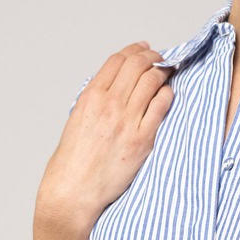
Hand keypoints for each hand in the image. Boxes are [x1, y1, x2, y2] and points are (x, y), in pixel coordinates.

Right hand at [36, 41, 175, 231]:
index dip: (134, 50)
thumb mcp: (77, 119)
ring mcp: (127, 121)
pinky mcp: (142, 140)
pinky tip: (167, 95)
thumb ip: (96, 100)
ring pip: (152, 81)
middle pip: (138, 65)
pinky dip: (167, 95)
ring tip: (166, 73)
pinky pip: (161, 107)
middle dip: (152, 56)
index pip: (117, 61)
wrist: (74, 191)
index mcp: (91, 97)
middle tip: (159, 58)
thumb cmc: (72, 161)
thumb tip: (115, 87)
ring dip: (162, 72)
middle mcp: (109, 104)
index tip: (143, 49)